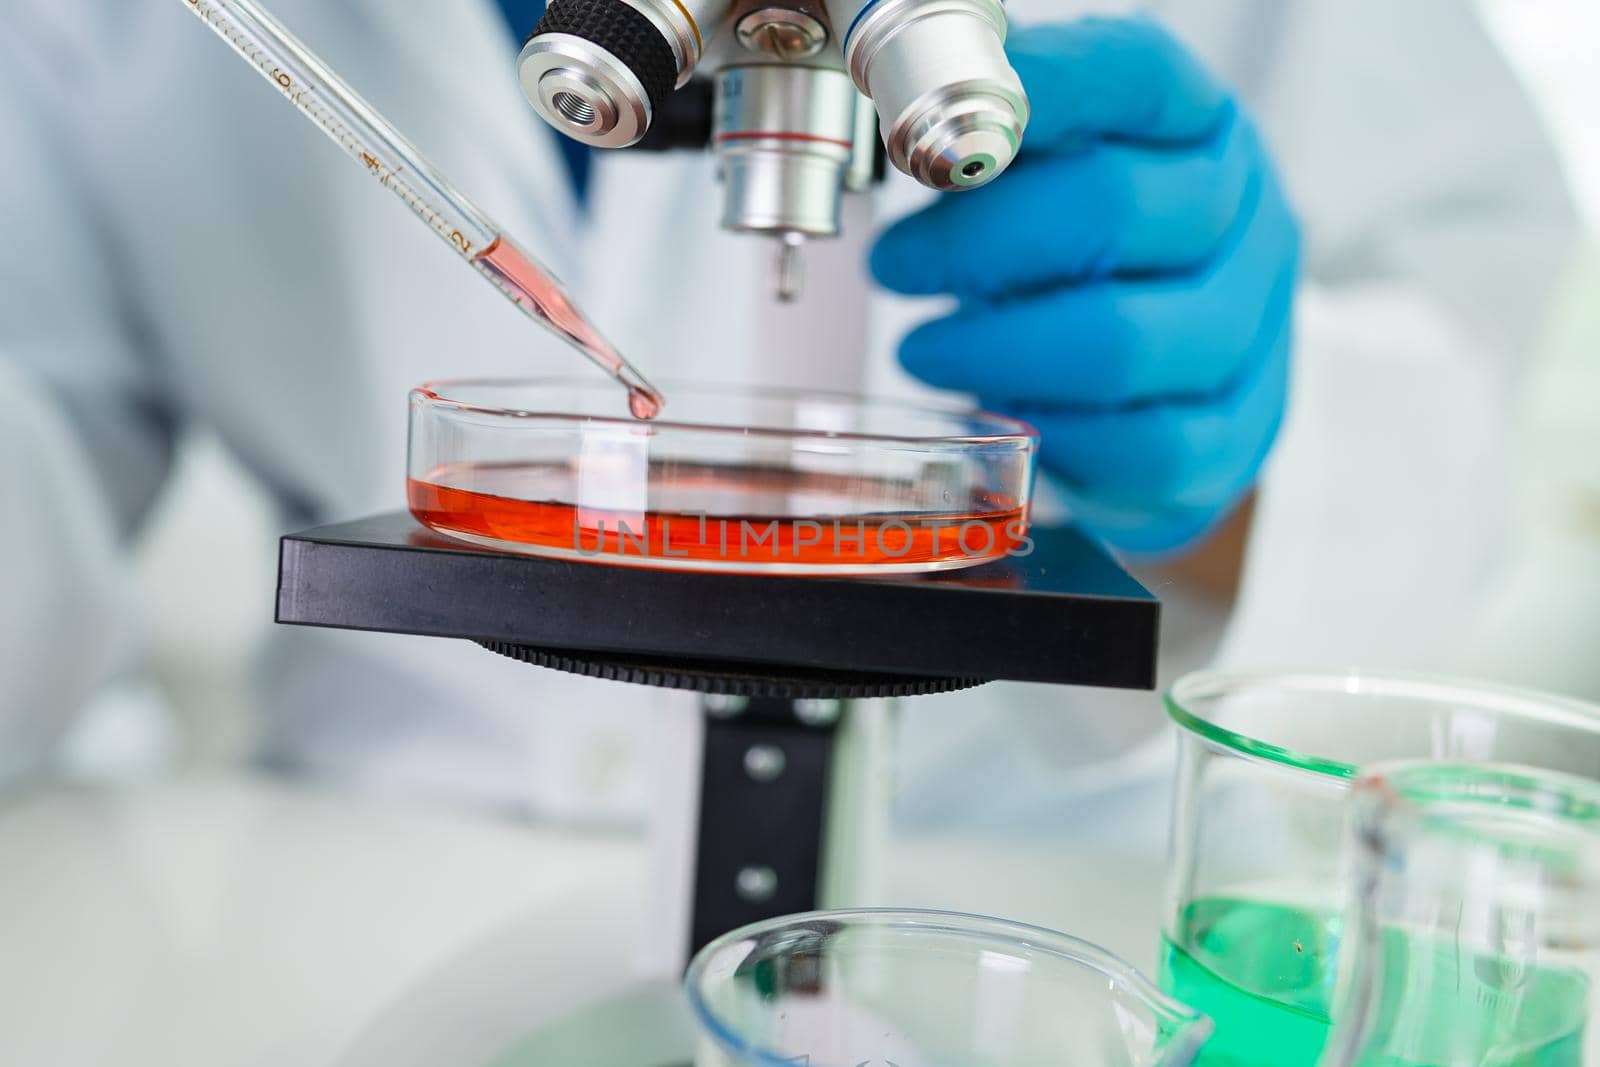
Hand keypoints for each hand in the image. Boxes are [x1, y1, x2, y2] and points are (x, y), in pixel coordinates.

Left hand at [870, 18, 1299, 554]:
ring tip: (923, 350)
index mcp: (1202, 127)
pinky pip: (1142, 444)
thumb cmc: (1090, 265)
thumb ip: (993, 144)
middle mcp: (1247, 216)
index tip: (933, 127)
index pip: (1134, 76)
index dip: (1036, 91)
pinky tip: (997, 414)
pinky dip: (1051, 431)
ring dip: (993, 350)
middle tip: (896, 265)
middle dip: (973, 243)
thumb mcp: (1046, 179)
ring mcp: (1253, 328)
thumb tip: (899, 110)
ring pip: (1120, 341)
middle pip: (1111, 208)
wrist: (1167, 383)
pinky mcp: (1236, 432)